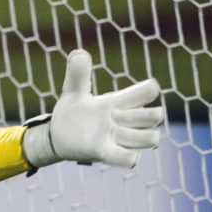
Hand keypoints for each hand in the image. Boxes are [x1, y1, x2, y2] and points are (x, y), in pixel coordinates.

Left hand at [23, 50, 163, 169]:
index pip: (145, 92)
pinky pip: (125, 159)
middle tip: (124, 117)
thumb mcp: (73, 90)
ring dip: (144, 138)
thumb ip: (77, 73)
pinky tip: (122, 153)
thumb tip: (79, 53)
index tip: (133, 94)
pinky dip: (129, 158)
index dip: (148, 90)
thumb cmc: (73, 111)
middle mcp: (121, 121)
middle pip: (153, 117)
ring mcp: (115, 139)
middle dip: (150, 116)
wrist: (58, 136)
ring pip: (147, 139)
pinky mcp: (104, 153)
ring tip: (122, 135)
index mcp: (117, 102)